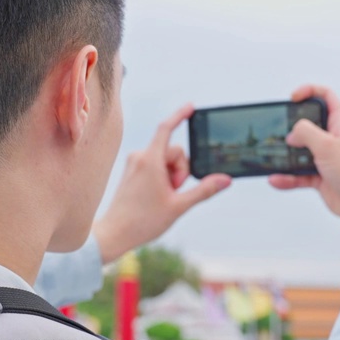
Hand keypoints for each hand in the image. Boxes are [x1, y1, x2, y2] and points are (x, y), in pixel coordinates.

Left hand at [93, 104, 231, 263]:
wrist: (115, 233)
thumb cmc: (143, 221)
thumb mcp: (179, 206)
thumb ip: (204, 190)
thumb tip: (225, 179)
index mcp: (150, 161)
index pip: (166, 128)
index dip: (180, 115)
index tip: (190, 107)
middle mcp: (140, 157)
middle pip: (173, 151)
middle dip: (180, 170)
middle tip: (174, 192)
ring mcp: (134, 163)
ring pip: (164, 159)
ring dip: (171, 175)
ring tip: (164, 197)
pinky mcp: (132, 170)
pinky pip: (154, 165)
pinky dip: (162, 176)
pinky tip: (156, 195)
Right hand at [269, 85, 339, 223]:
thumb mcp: (327, 145)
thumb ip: (306, 132)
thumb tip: (291, 135)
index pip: (326, 96)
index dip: (309, 91)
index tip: (293, 98)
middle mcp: (334, 137)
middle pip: (308, 124)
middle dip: (292, 127)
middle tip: (280, 131)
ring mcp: (326, 156)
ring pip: (300, 150)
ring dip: (286, 155)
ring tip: (274, 157)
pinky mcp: (320, 175)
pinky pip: (298, 173)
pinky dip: (287, 177)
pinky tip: (276, 179)